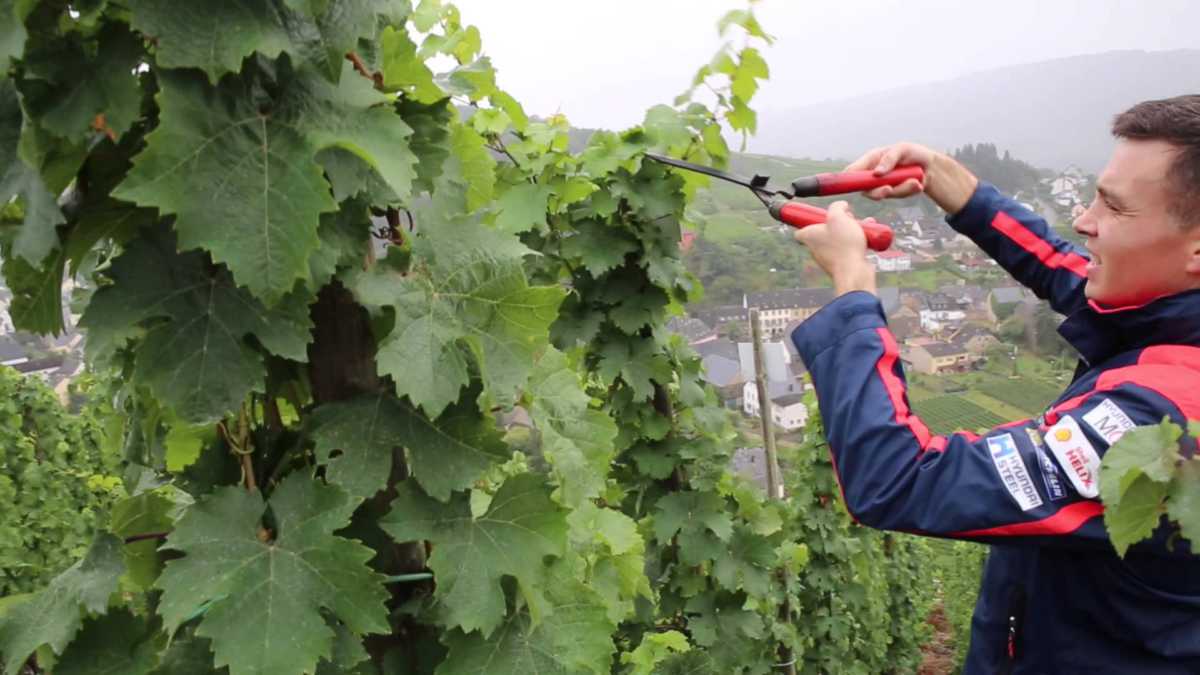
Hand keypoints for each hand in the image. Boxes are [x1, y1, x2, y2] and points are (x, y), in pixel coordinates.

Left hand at [793, 201, 876, 296]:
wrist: (854, 272)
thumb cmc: (842, 246)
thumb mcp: (837, 217)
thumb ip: (837, 207)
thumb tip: (841, 205)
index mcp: (809, 236)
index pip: (800, 230)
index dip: (808, 221)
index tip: (819, 216)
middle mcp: (816, 248)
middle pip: (824, 231)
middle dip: (838, 222)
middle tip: (848, 218)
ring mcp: (829, 257)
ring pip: (839, 238)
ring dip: (851, 229)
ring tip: (863, 224)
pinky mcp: (842, 263)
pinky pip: (849, 248)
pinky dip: (858, 241)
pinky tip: (869, 235)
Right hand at [845, 141, 977, 214]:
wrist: (931, 166)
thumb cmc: (914, 153)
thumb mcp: (902, 149)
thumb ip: (889, 159)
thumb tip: (876, 173)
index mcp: (871, 160)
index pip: (852, 172)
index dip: (848, 180)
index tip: (855, 184)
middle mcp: (874, 175)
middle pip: (864, 190)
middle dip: (877, 192)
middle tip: (888, 190)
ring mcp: (883, 185)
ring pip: (884, 194)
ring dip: (901, 189)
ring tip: (915, 181)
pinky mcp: (895, 193)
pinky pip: (898, 196)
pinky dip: (909, 190)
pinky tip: (918, 184)